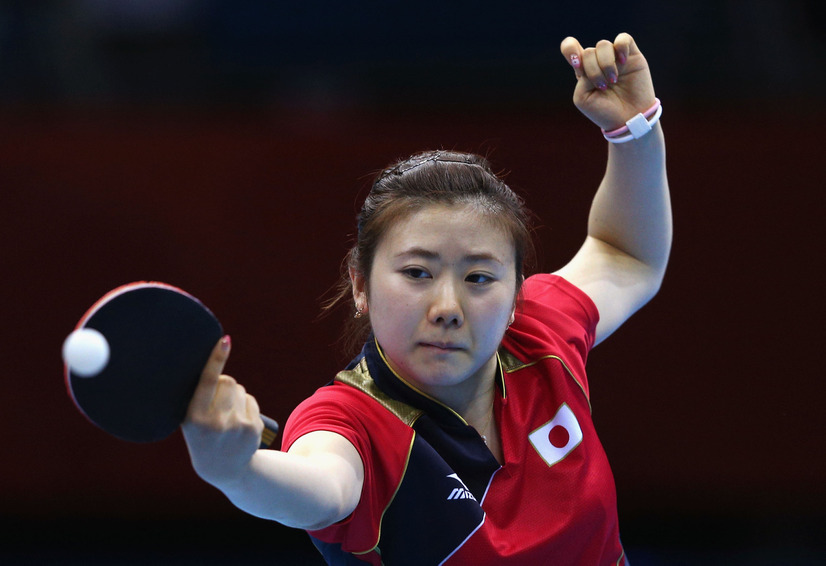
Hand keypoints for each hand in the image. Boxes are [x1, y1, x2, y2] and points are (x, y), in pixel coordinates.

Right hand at [182, 336, 263, 487]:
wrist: (225, 469)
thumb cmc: (203, 438)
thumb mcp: (190, 423)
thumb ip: (196, 398)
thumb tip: (212, 363)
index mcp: (195, 419)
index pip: (208, 382)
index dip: (216, 359)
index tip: (224, 341)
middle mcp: (216, 422)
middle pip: (228, 381)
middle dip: (223, 384)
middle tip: (216, 401)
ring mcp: (237, 425)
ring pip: (240, 389)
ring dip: (234, 395)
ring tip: (226, 415)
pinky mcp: (253, 427)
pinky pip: (250, 400)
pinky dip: (245, 405)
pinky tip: (238, 422)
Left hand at [560, 33, 656, 130]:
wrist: (628, 119)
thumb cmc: (604, 111)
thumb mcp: (583, 98)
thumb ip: (582, 77)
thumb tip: (593, 59)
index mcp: (583, 71)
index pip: (570, 48)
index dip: (570, 48)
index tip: (575, 62)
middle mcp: (598, 62)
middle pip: (589, 51)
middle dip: (593, 70)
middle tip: (603, 86)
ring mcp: (614, 57)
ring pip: (603, 45)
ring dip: (606, 64)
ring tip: (613, 81)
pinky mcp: (632, 55)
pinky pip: (623, 39)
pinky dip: (621, 48)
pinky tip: (623, 62)